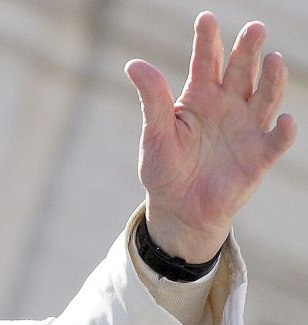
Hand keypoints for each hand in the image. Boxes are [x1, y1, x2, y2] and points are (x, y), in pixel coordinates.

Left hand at [125, 11, 296, 261]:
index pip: (206, 63)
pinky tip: (285, 121)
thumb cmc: (166, 168)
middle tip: (253, 28)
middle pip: (241, 72)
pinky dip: (283, 132)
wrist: (179, 209)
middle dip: (247, 51)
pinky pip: (275, 142)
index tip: (206, 18)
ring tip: (273, 60)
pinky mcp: (258, 157)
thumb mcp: (155, 134)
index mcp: (199, 98)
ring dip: (272, 81)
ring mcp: (246, 129)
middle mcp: (228, 107)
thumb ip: (152, 99)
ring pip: (265, 98)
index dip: (207, 41)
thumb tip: (134, 63)